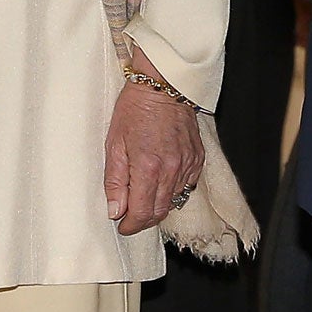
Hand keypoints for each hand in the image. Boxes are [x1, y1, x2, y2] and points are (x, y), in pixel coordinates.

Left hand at [104, 52, 204, 234]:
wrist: (163, 85)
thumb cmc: (135, 109)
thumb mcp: (114, 143)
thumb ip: (115, 180)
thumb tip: (115, 210)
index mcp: (148, 167)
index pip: (142, 212)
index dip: (131, 225)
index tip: (122, 225)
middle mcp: (172, 170)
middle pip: (159, 211)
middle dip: (143, 220)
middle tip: (129, 217)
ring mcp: (188, 165)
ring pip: (174, 201)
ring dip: (158, 206)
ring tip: (143, 199)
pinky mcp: (197, 159)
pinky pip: (186, 186)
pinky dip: (173, 191)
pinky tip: (161, 183)